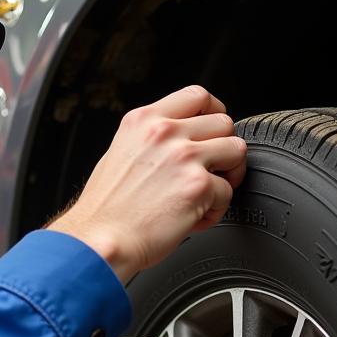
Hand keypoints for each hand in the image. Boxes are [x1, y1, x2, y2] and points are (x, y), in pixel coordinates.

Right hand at [48, 85, 246, 280]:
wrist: (100, 241)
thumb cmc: (105, 210)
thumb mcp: (119, 154)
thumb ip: (150, 140)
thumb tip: (179, 141)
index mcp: (142, 121)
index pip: (196, 95)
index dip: (213, 112)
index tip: (211, 131)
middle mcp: (164, 133)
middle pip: (223, 122)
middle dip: (222, 148)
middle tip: (210, 171)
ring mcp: (183, 156)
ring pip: (236, 150)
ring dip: (228, 174)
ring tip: (206, 194)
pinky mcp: (198, 185)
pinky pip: (227, 192)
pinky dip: (215, 210)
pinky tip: (192, 218)